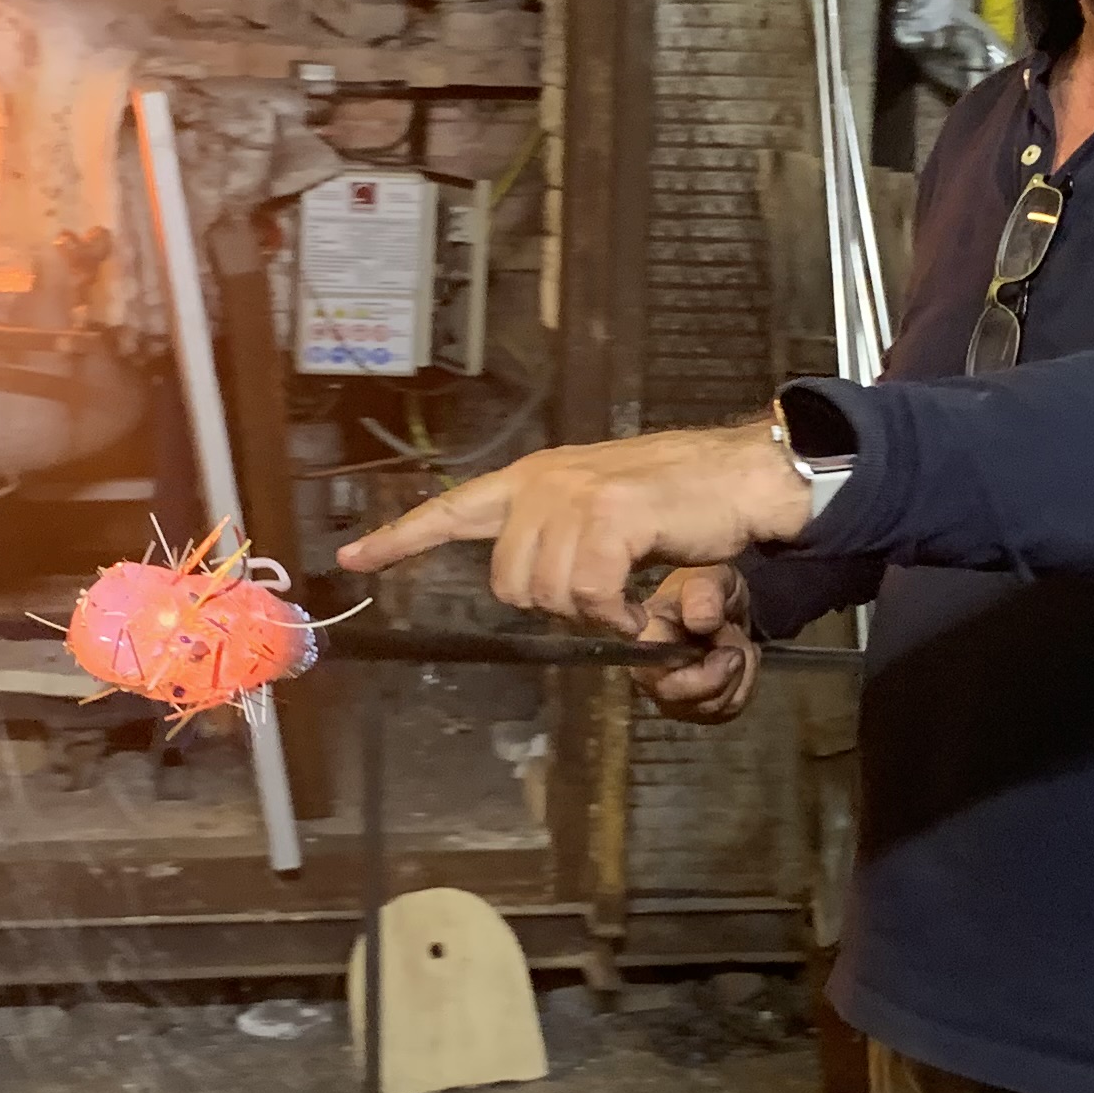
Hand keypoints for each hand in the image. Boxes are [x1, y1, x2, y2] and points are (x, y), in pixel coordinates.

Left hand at [332, 423, 810, 632]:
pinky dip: (618, 617)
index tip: (352, 558)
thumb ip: (557, 537)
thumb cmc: (680, 500)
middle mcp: (543, 481)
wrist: (741, 475)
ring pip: (547, 595)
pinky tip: (642, 607)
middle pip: (508, 583)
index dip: (401, 539)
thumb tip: (528, 585)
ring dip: (592, 614)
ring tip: (629, 595)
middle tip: (605, 598)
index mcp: (533, 478)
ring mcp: (573, 495)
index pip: (452, 509)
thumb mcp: (602, 510)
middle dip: (554, 607)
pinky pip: (589, 598)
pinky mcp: (608, 515)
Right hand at [636, 566, 760, 721]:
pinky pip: (729, 711)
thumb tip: (701, 623)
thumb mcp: (710, 575)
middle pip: (689, 703)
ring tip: (737, 642)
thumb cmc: (707, 588)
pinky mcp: (696, 708)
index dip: (699, 676)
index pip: (655, 679)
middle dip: (728, 671)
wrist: (723, 603)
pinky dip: (746, 683)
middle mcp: (650, 676)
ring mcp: (673, 697)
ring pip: (715, 708)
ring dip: (741, 673)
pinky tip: (741, 660)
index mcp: (644, 641)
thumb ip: (704, 593)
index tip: (730, 651)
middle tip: (735, 634)